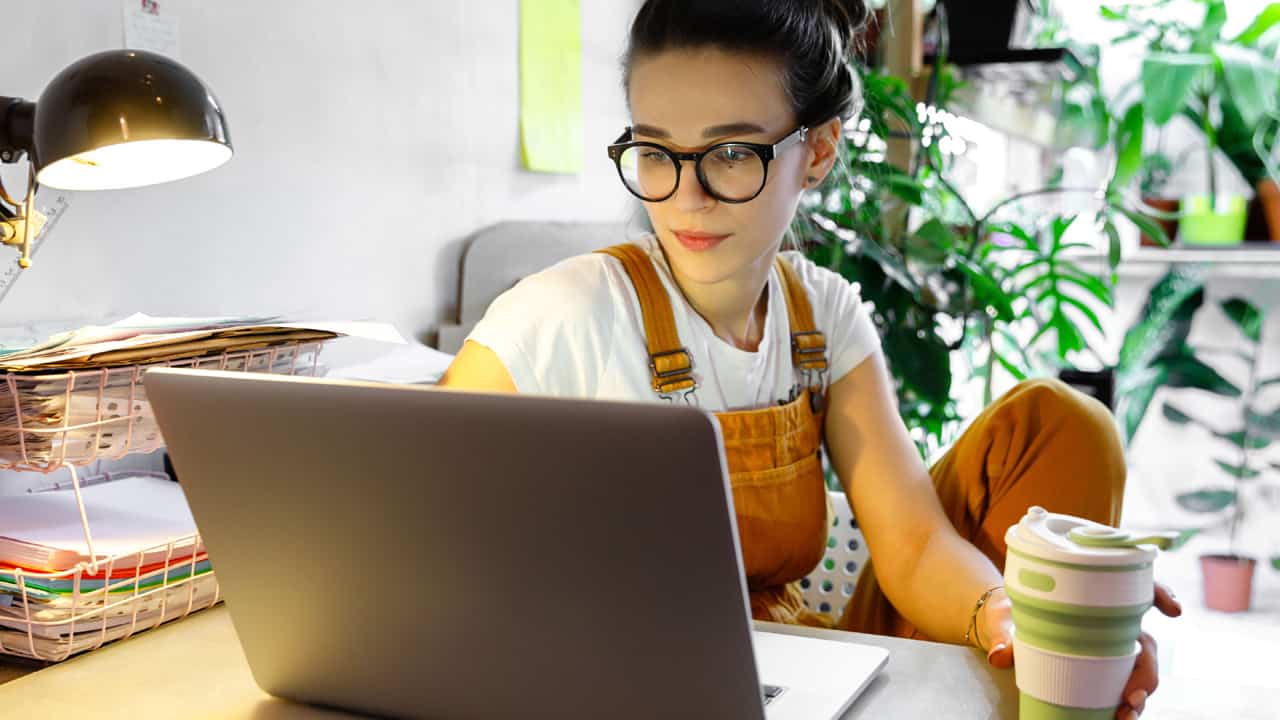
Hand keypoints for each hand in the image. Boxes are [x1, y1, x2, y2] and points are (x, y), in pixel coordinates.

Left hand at [975, 582, 1182, 718]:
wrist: (1005, 627)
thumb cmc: (1012, 614)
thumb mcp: (1006, 620)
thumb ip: (1003, 635)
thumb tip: (999, 656)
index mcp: (1094, 596)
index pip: (1138, 586)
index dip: (1161, 593)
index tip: (1173, 610)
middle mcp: (1111, 620)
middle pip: (1147, 642)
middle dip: (1148, 670)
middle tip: (1132, 696)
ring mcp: (1112, 644)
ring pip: (1143, 667)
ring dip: (1142, 692)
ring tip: (1128, 712)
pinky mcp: (1106, 666)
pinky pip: (1128, 682)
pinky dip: (1132, 699)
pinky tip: (1125, 715)